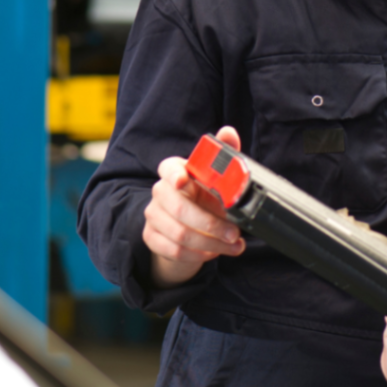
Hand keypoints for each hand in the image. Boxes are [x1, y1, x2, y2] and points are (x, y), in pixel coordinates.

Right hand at [143, 126, 248, 287]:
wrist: (191, 226)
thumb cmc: (206, 197)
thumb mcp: (218, 179)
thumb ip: (224, 155)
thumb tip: (229, 131)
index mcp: (176, 172)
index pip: (168, 168)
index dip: (174, 174)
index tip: (184, 180)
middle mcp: (160, 192)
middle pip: (179, 209)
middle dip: (211, 224)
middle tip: (234, 233)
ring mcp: (153, 215)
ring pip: (179, 233)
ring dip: (210, 243)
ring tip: (232, 245)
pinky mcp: (151, 237)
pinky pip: (174, 250)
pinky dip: (198, 255)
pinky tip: (214, 252)